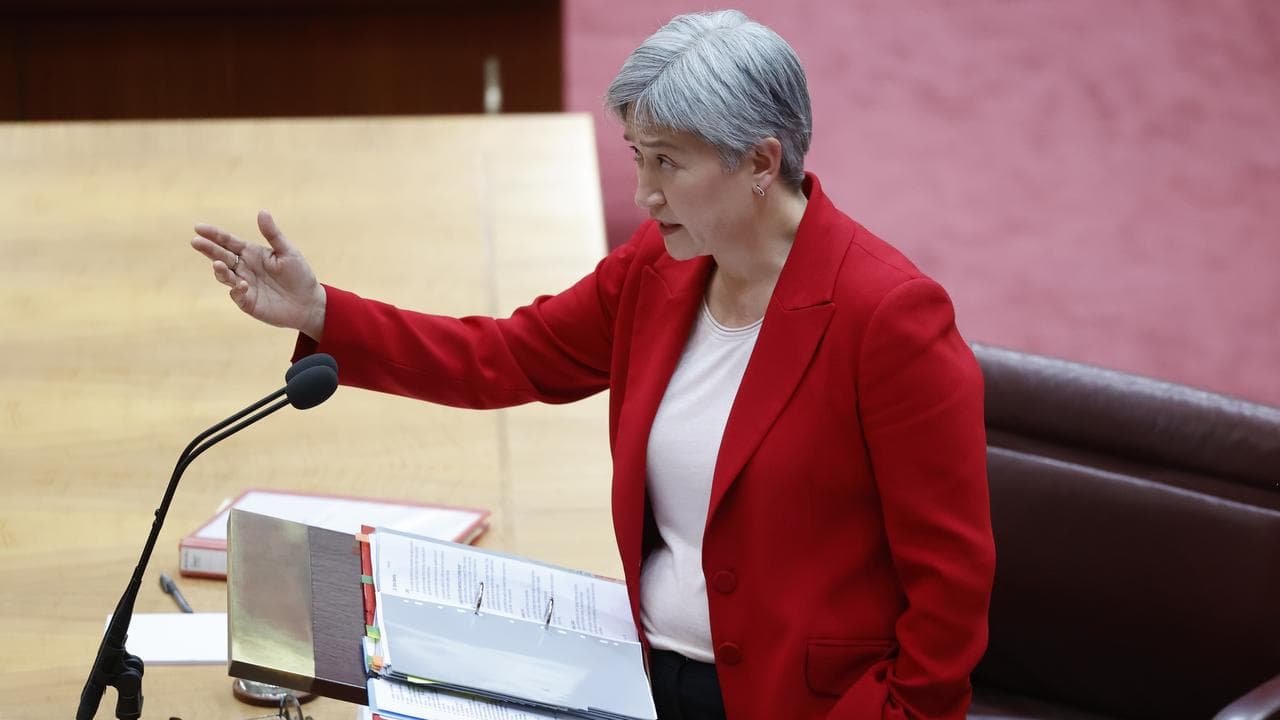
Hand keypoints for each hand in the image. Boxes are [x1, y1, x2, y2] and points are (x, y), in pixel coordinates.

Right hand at [191, 210, 326, 339]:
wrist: (308, 303)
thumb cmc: (299, 274)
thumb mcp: (288, 252)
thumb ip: (273, 234)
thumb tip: (262, 211)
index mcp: (251, 252)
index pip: (228, 241)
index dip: (214, 234)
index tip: (198, 227)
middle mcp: (244, 267)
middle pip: (221, 256)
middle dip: (208, 249)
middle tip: (196, 242)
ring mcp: (243, 284)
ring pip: (225, 275)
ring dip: (220, 269)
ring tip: (217, 263)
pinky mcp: (247, 301)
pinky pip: (237, 295)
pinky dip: (237, 290)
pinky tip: (242, 285)